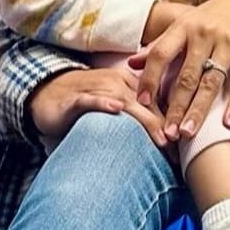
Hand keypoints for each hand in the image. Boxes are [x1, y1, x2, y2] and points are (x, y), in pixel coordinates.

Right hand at [28, 67, 167, 147]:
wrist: (45, 92)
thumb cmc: (85, 103)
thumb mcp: (115, 107)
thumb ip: (136, 118)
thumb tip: (163, 142)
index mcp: (130, 83)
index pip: (157, 102)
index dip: (172, 122)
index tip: (184, 144)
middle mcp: (117, 82)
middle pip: (147, 103)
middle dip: (165, 125)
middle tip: (178, 147)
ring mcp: (96, 88)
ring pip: (125, 102)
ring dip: (144, 119)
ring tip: (161, 137)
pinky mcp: (75, 97)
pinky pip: (91, 98)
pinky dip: (103, 102)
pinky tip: (115, 109)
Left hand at [130, 0, 229, 140]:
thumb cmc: (214, 16)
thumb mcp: (185, 23)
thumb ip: (160, 44)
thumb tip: (131, 63)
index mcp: (184, 26)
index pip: (161, 54)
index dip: (150, 79)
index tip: (143, 103)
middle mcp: (205, 34)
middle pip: (187, 76)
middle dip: (176, 106)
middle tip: (167, 132)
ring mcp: (229, 44)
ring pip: (211, 82)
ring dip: (199, 110)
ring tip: (188, 133)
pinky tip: (227, 123)